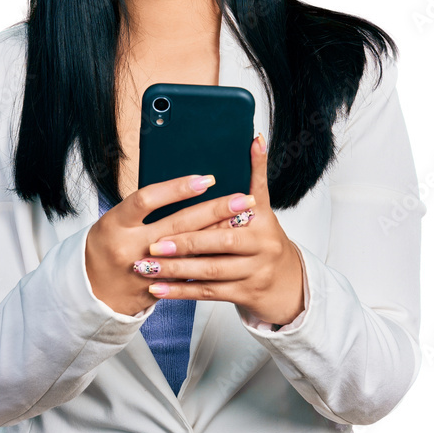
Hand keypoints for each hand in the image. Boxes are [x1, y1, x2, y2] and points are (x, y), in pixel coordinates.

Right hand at [84, 170, 255, 316]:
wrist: (92, 292)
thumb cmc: (107, 246)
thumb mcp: (114, 221)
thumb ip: (143, 208)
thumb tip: (184, 185)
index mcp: (115, 224)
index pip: (146, 200)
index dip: (176, 189)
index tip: (206, 179)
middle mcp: (129, 247)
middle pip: (177, 225)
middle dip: (214, 211)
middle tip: (242, 199)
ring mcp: (144, 271)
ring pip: (189, 252)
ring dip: (218, 235)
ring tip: (245, 221)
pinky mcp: (157, 288)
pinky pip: (188, 273)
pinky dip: (209, 258)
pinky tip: (231, 249)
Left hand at [141, 132, 304, 327]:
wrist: (286, 281)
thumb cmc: (264, 237)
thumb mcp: (264, 206)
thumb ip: (256, 174)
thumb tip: (256, 138)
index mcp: (264, 222)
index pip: (231, 214)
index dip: (207, 212)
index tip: (176, 216)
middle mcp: (263, 248)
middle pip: (219, 246)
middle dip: (184, 245)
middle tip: (152, 246)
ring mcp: (254, 274)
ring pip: (210, 273)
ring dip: (176, 271)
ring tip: (147, 268)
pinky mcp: (244, 295)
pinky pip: (208, 293)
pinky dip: (181, 292)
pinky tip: (159, 290)